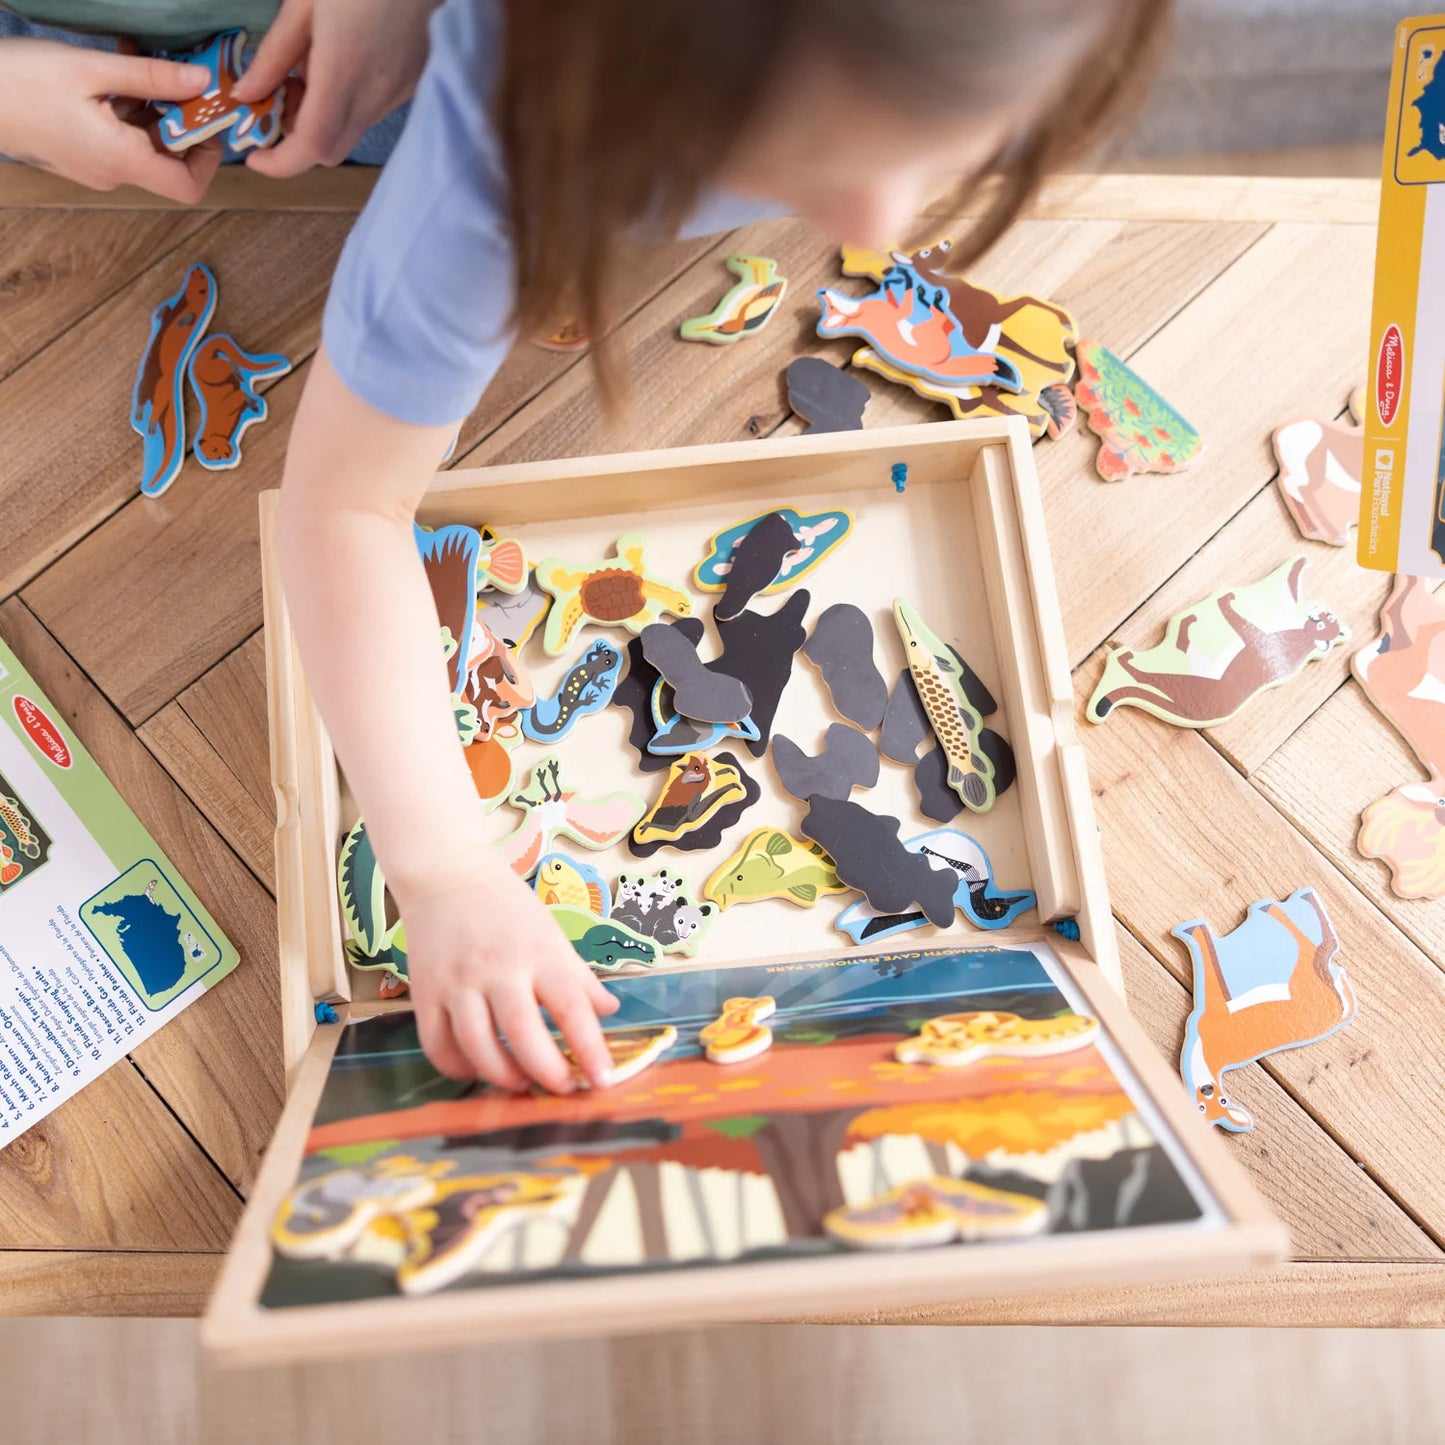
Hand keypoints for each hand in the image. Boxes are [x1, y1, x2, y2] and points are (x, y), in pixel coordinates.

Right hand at [0, 39, 220, 201]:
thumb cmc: (20, 80)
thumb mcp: (90, 69)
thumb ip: (151, 77)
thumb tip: (202, 81)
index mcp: (121, 160)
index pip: (187, 185)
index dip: (207, 157)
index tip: (206, 118)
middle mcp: (112, 172)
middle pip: (167, 159)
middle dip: (180, 118)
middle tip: (182, 75)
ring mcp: (95, 164)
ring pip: (142, 142)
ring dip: (153, 105)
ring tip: (147, 61)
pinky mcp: (79, 151)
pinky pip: (118, 135)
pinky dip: (127, 106)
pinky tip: (121, 67)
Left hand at [233, 0, 439, 177]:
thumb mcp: (303, 2)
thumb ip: (275, 54)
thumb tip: (247, 94)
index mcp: (342, 70)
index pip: (312, 145)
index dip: (281, 163)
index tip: (255, 154)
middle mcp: (374, 94)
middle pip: (330, 149)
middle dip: (298, 137)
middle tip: (281, 95)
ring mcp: (398, 92)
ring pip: (350, 131)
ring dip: (323, 117)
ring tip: (312, 67)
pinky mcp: (411, 84)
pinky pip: (371, 110)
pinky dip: (347, 102)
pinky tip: (343, 61)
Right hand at [402, 866, 620, 1093]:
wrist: (447, 876)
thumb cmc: (508, 907)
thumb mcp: (553, 935)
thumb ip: (579, 978)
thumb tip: (610, 1012)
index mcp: (539, 953)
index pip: (571, 1007)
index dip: (590, 1049)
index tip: (604, 1081)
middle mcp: (498, 969)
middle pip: (522, 1034)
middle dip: (547, 1072)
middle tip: (563, 1089)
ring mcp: (457, 983)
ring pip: (477, 1047)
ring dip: (503, 1077)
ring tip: (523, 1083)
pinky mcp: (424, 994)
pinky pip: (438, 1047)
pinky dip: (460, 1069)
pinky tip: (479, 1069)